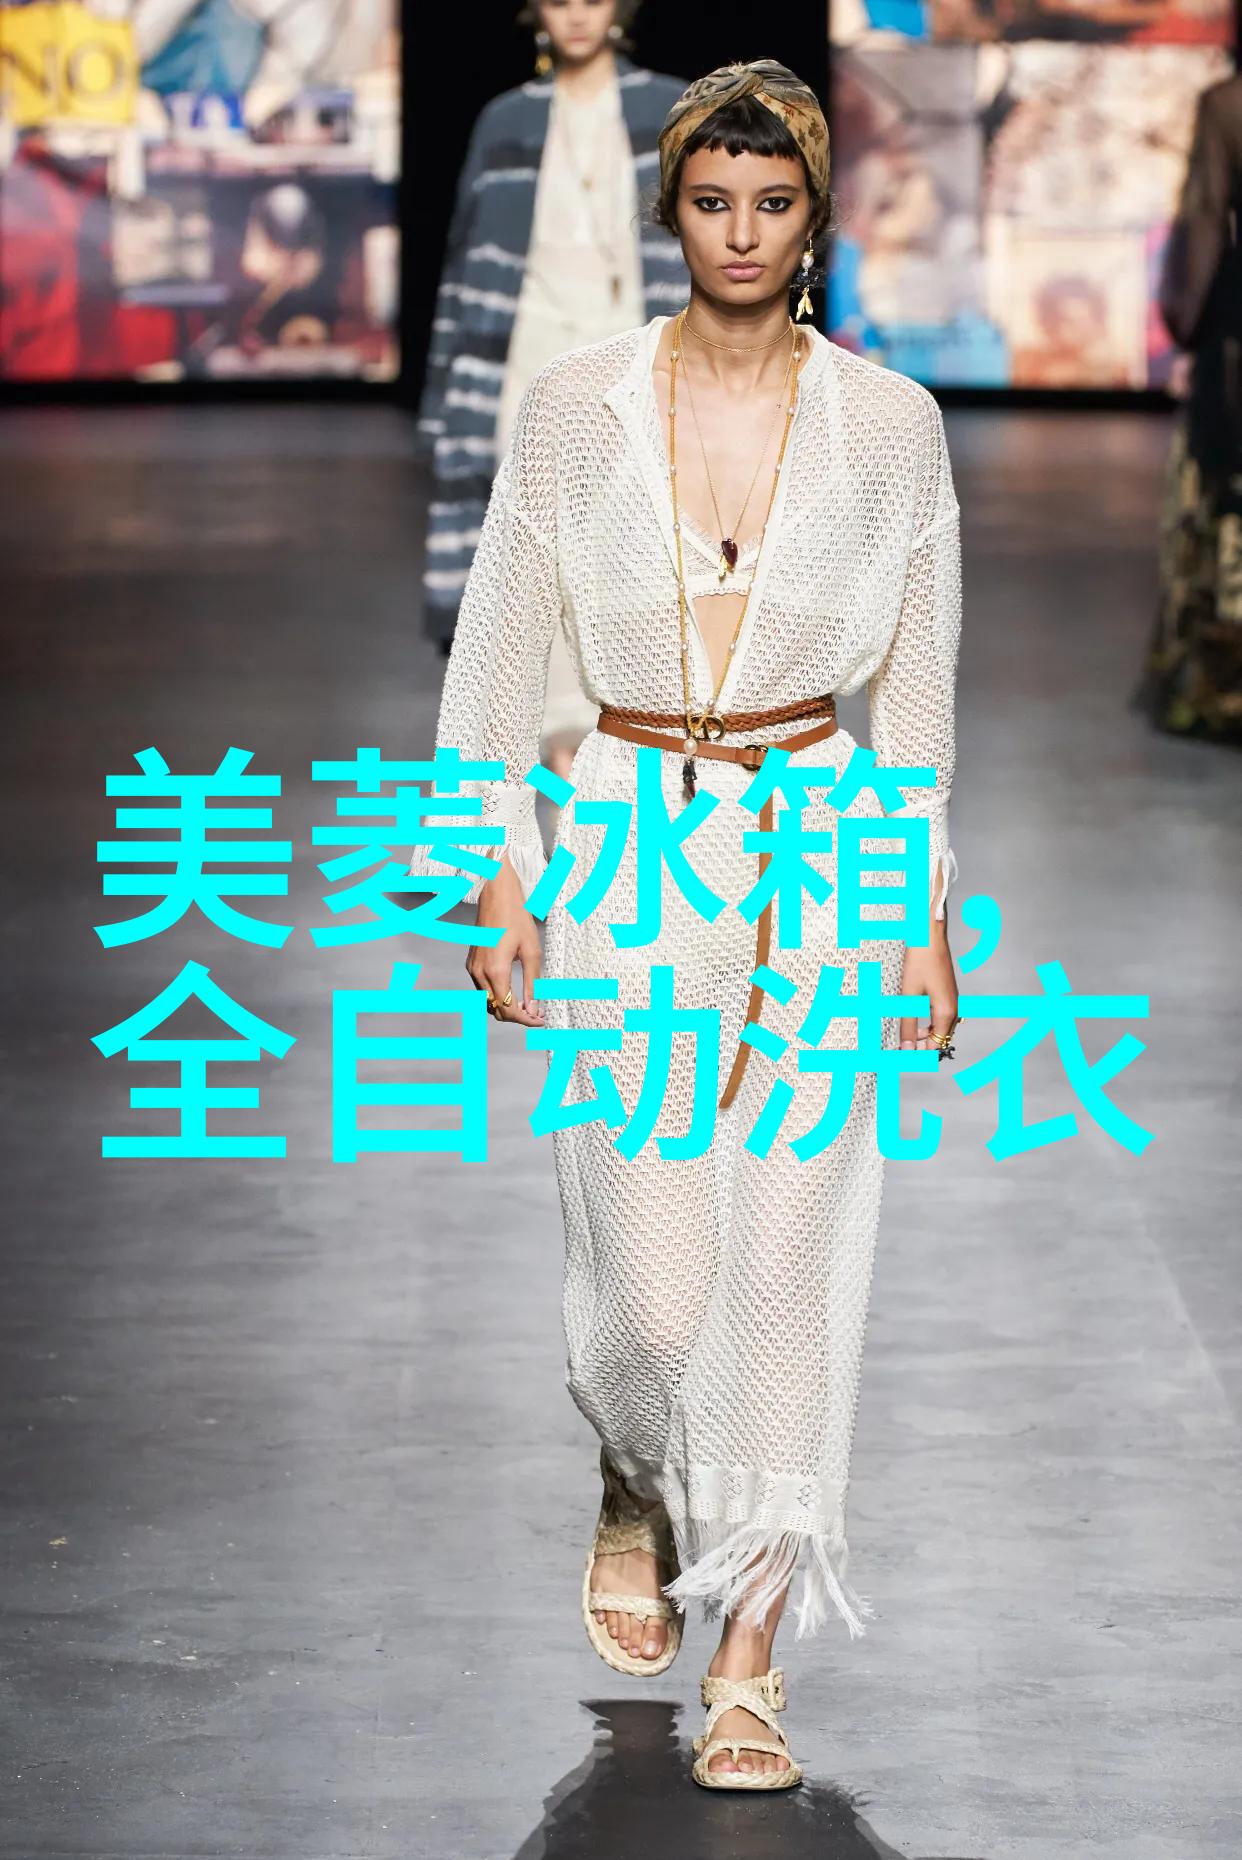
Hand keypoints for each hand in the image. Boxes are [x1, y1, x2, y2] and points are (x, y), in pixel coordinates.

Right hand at [465, 857, 544, 1027]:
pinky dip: (498, 997)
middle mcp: (480, 973)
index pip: (508, 1009)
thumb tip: (534, 1009)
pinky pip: (483, 990)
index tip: (541, 1020)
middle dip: (517, 1017)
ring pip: (488, 1003)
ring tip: (528, 1004)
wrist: (497, 898)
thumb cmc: (516, 919)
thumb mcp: (532, 952)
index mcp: (495, 971)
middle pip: (496, 1010)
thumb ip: (532, 984)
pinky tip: (513, 992)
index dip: (526, 1020)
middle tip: (537, 1014)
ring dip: (507, 1008)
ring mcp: (473, 969)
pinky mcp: (471, 965)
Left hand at [899, 924, 958, 1056]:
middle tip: (901, 1049)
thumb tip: (906, 1049)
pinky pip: (940, 1016)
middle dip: (922, 1046)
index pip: (936, 1045)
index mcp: (946, 1012)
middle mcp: (954, 1008)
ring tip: (905, 1037)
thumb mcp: (908, 995)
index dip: (919, 1054)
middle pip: (940, 1038)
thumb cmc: (918, 961)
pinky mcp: (948, 992)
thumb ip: (907, 1024)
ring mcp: (952, 999)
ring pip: (941, 1027)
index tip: (902, 1057)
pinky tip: (913, 1019)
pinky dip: (928, 1023)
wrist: (929, 935)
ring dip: (924, 1034)